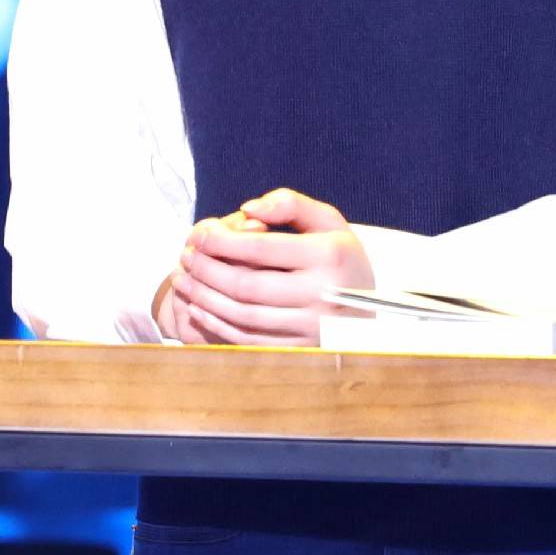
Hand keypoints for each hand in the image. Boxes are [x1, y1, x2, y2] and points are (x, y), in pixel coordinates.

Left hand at [163, 189, 372, 346]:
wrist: (371, 309)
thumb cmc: (340, 257)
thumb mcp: (328, 221)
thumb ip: (291, 205)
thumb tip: (249, 208)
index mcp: (329, 256)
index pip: (262, 248)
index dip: (223, 241)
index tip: (199, 234)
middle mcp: (322, 294)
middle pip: (247, 286)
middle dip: (207, 270)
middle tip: (185, 256)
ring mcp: (311, 327)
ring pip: (243, 316)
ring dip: (205, 298)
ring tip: (184, 280)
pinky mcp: (300, 349)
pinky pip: (249, 339)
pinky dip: (217, 324)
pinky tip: (200, 307)